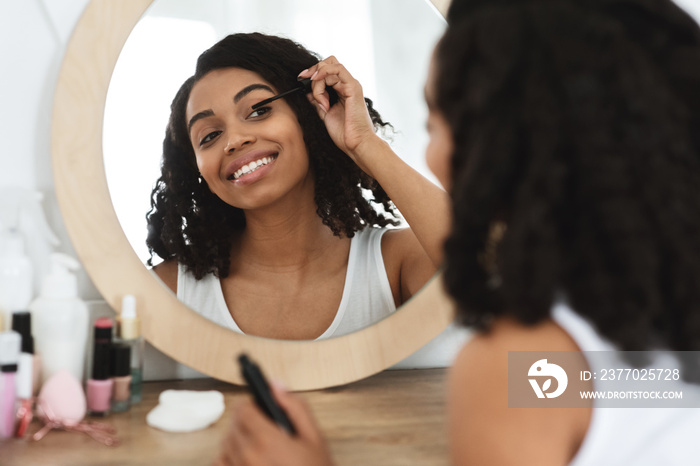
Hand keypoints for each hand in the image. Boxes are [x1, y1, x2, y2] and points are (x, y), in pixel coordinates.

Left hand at [214, 382, 333, 465]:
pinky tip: (246, 460)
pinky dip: (228, 459)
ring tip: (257, 445)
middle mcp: (247, 456)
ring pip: (225, 444)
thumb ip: (295, 407)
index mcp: (267, 440)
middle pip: (233, 425)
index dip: (251, 404)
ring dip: (237, 439)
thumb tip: (275, 385)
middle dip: (246, 420)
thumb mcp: (314, 437)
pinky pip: (220, 464)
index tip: (259, 406)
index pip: (243, 409)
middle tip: (263, 427)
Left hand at [298, 57, 380, 172]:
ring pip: (329, 67)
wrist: (356, 144)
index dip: (313, 72)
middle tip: (303, 80)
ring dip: (318, 82)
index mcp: (342, 91)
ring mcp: (351, 85)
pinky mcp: (353, 87)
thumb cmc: (345, 134)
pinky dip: (324, 74)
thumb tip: (307, 92)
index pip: (327, 70)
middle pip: (328, 63)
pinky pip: (337, 69)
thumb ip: (318, 101)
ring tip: (321, 102)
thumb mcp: (325, 114)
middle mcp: (347, 85)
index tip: (300, 79)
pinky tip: (320, 89)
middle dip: (313, 70)